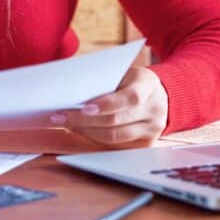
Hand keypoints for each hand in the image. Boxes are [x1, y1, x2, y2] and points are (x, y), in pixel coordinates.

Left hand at [52, 67, 167, 146]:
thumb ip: (105, 82)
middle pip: (117, 121)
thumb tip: (72, 93)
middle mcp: (154, 110)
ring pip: (113, 137)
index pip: (130, 98)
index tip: (84, 107)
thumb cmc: (133, 81)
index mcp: (148, 86)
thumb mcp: (124, 73)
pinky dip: (94, 137)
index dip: (107, 104)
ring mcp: (151, 130)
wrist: (158, 95)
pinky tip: (79, 130)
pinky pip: (115, 145)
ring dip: (85, 131)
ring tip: (64, 123)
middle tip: (60, 116)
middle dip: (84, 120)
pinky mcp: (144, 144)